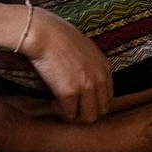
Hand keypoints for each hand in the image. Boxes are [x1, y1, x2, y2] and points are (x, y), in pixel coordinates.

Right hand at [22, 8, 113, 122]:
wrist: (43, 33)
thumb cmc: (58, 36)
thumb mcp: (86, 48)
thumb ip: (92, 65)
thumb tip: (86, 79)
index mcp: (105, 67)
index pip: (109, 96)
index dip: (94, 102)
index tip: (81, 100)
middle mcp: (99, 78)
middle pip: (102, 110)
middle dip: (86, 111)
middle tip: (72, 106)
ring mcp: (86, 86)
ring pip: (89, 118)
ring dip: (75, 115)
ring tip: (62, 105)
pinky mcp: (69, 92)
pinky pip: (69, 114)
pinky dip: (61, 111)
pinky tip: (53, 101)